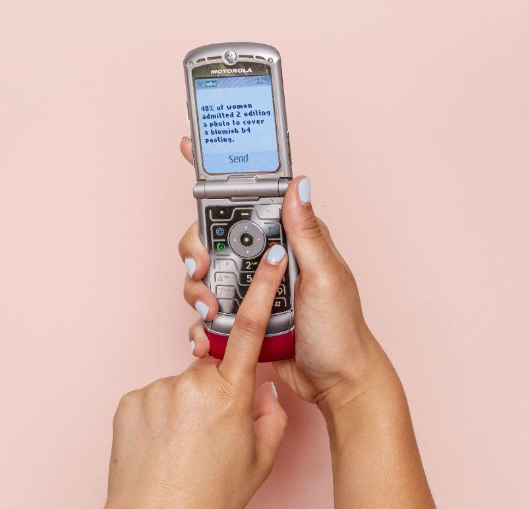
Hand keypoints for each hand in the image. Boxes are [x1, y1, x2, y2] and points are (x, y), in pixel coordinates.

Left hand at [106, 244, 289, 508]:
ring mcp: (157, 389)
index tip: (269, 256)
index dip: (262, 288)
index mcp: (231, 395)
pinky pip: (154, 397)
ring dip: (185, 406)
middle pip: (211, 368)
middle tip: (211, 431)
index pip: (250, 329)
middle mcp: (192, 383)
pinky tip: (162, 445)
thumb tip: (260, 389)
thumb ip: (269, 414)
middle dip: (215, 390)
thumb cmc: (209, 496)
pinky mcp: (130, 399)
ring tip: (183, 446)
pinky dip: (160, 415)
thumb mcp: (259, 458)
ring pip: (181, 385)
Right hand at [178, 137, 385, 414]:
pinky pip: (207, 313)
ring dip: (196, 291)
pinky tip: (207, 335)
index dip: (219, 175)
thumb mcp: (325, 276)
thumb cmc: (340, 329)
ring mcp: (249, 289)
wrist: (336, 382)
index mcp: (287, 239)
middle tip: (198, 268)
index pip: (250, 197)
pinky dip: (201, 324)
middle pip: (212, 237)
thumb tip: (298, 183)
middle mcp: (264, 259)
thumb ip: (307, 232)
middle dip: (196, 250)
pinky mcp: (240, 318)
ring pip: (203, 275)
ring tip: (210, 312)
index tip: (188, 147)